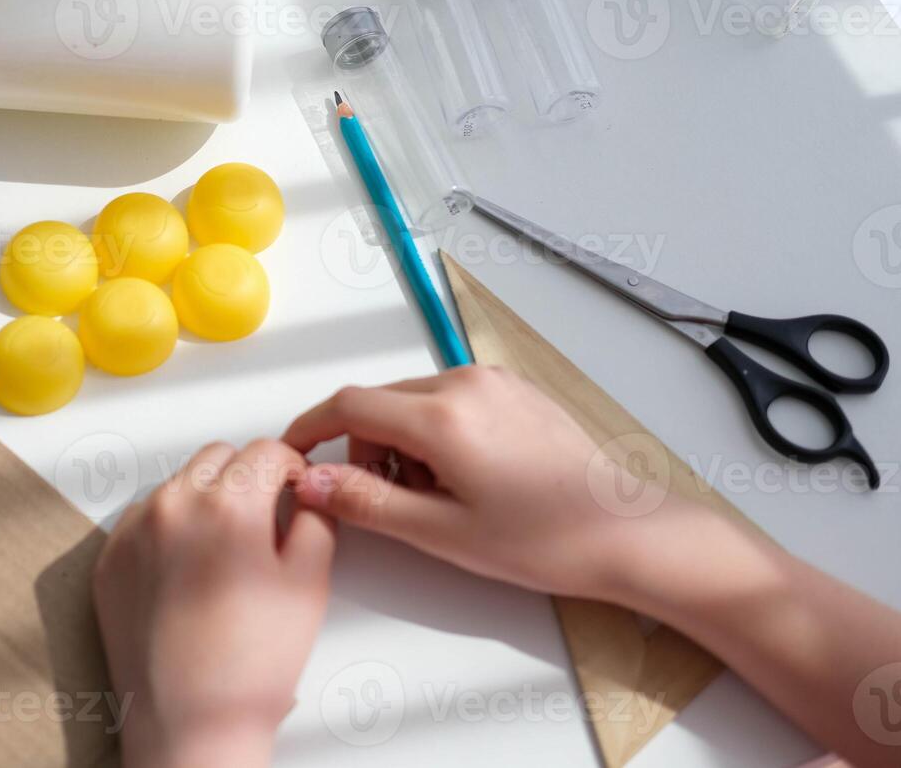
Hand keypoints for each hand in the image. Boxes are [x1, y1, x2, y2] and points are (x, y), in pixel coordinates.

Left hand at [92, 439, 335, 767]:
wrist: (192, 725)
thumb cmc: (251, 667)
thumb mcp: (310, 582)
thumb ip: (314, 518)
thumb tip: (305, 493)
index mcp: (229, 504)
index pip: (266, 450)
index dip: (291, 468)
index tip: (295, 489)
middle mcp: (174, 505)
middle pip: (220, 456)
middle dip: (247, 476)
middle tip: (264, 520)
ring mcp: (134, 530)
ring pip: (179, 483)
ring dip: (206, 498)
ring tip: (225, 552)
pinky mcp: (109, 558)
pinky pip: (144, 517)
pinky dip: (170, 527)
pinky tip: (190, 570)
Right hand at [285, 365, 700, 599]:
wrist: (627, 532)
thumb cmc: (544, 540)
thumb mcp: (442, 532)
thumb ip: (366, 501)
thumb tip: (309, 480)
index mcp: (442, 415)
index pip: (347, 404)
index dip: (309, 429)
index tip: (292, 455)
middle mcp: (465, 383)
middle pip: (379, 402)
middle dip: (366, 448)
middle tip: (394, 503)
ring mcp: (493, 380)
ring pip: (413, 401)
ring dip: (402, 442)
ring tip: (439, 496)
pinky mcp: (514, 387)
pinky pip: (449, 398)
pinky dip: (435, 432)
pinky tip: (465, 476)